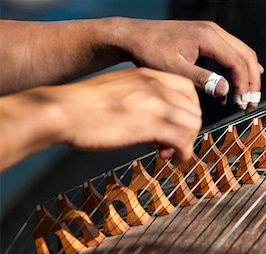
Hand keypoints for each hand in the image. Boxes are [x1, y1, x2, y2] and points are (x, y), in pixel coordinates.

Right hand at [0, 68, 201, 169]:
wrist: (63, 110)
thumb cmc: (85, 106)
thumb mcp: (119, 90)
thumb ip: (142, 99)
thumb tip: (156, 122)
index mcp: (148, 75)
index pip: (188, 89)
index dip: (188, 109)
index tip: (177, 124)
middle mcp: (156, 85)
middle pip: (193, 109)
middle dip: (188, 129)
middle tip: (171, 144)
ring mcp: (155, 104)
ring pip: (192, 125)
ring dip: (185, 143)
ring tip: (167, 153)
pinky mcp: (151, 125)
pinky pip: (183, 140)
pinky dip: (183, 153)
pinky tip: (169, 158)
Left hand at [108, 18, 263, 108]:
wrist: (134, 36)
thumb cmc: (150, 51)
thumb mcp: (174, 69)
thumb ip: (201, 79)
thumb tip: (225, 90)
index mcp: (208, 36)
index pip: (238, 61)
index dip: (244, 84)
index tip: (242, 103)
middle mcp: (213, 31)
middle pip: (246, 54)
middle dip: (252, 80)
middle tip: (251, 103)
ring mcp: (211, 32)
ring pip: (241, 51)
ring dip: (248, 73)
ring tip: (248, 96)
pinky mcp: (206, 37)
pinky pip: (232, 50)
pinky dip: (240, 65)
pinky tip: (243, 77)